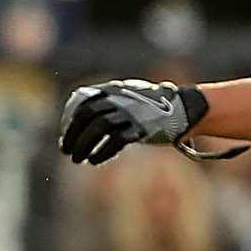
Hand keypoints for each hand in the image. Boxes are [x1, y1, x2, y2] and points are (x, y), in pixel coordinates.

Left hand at [58, 79, 210, 164]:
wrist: (184, 109)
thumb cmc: (151, 107)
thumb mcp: (126, 98)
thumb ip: (106, 104)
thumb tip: (77, 120)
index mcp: (113, 89)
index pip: (82, 101)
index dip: (69, 119)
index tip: (66, 134)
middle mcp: (121, 98)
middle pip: (87, 114)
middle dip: (72, 134)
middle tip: (66, 150)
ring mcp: (132, 112)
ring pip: (99, 127)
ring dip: (83, 145)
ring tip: (77, 159)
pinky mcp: (142, 127)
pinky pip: (116, 140)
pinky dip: (102, 152)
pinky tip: (94, 161)